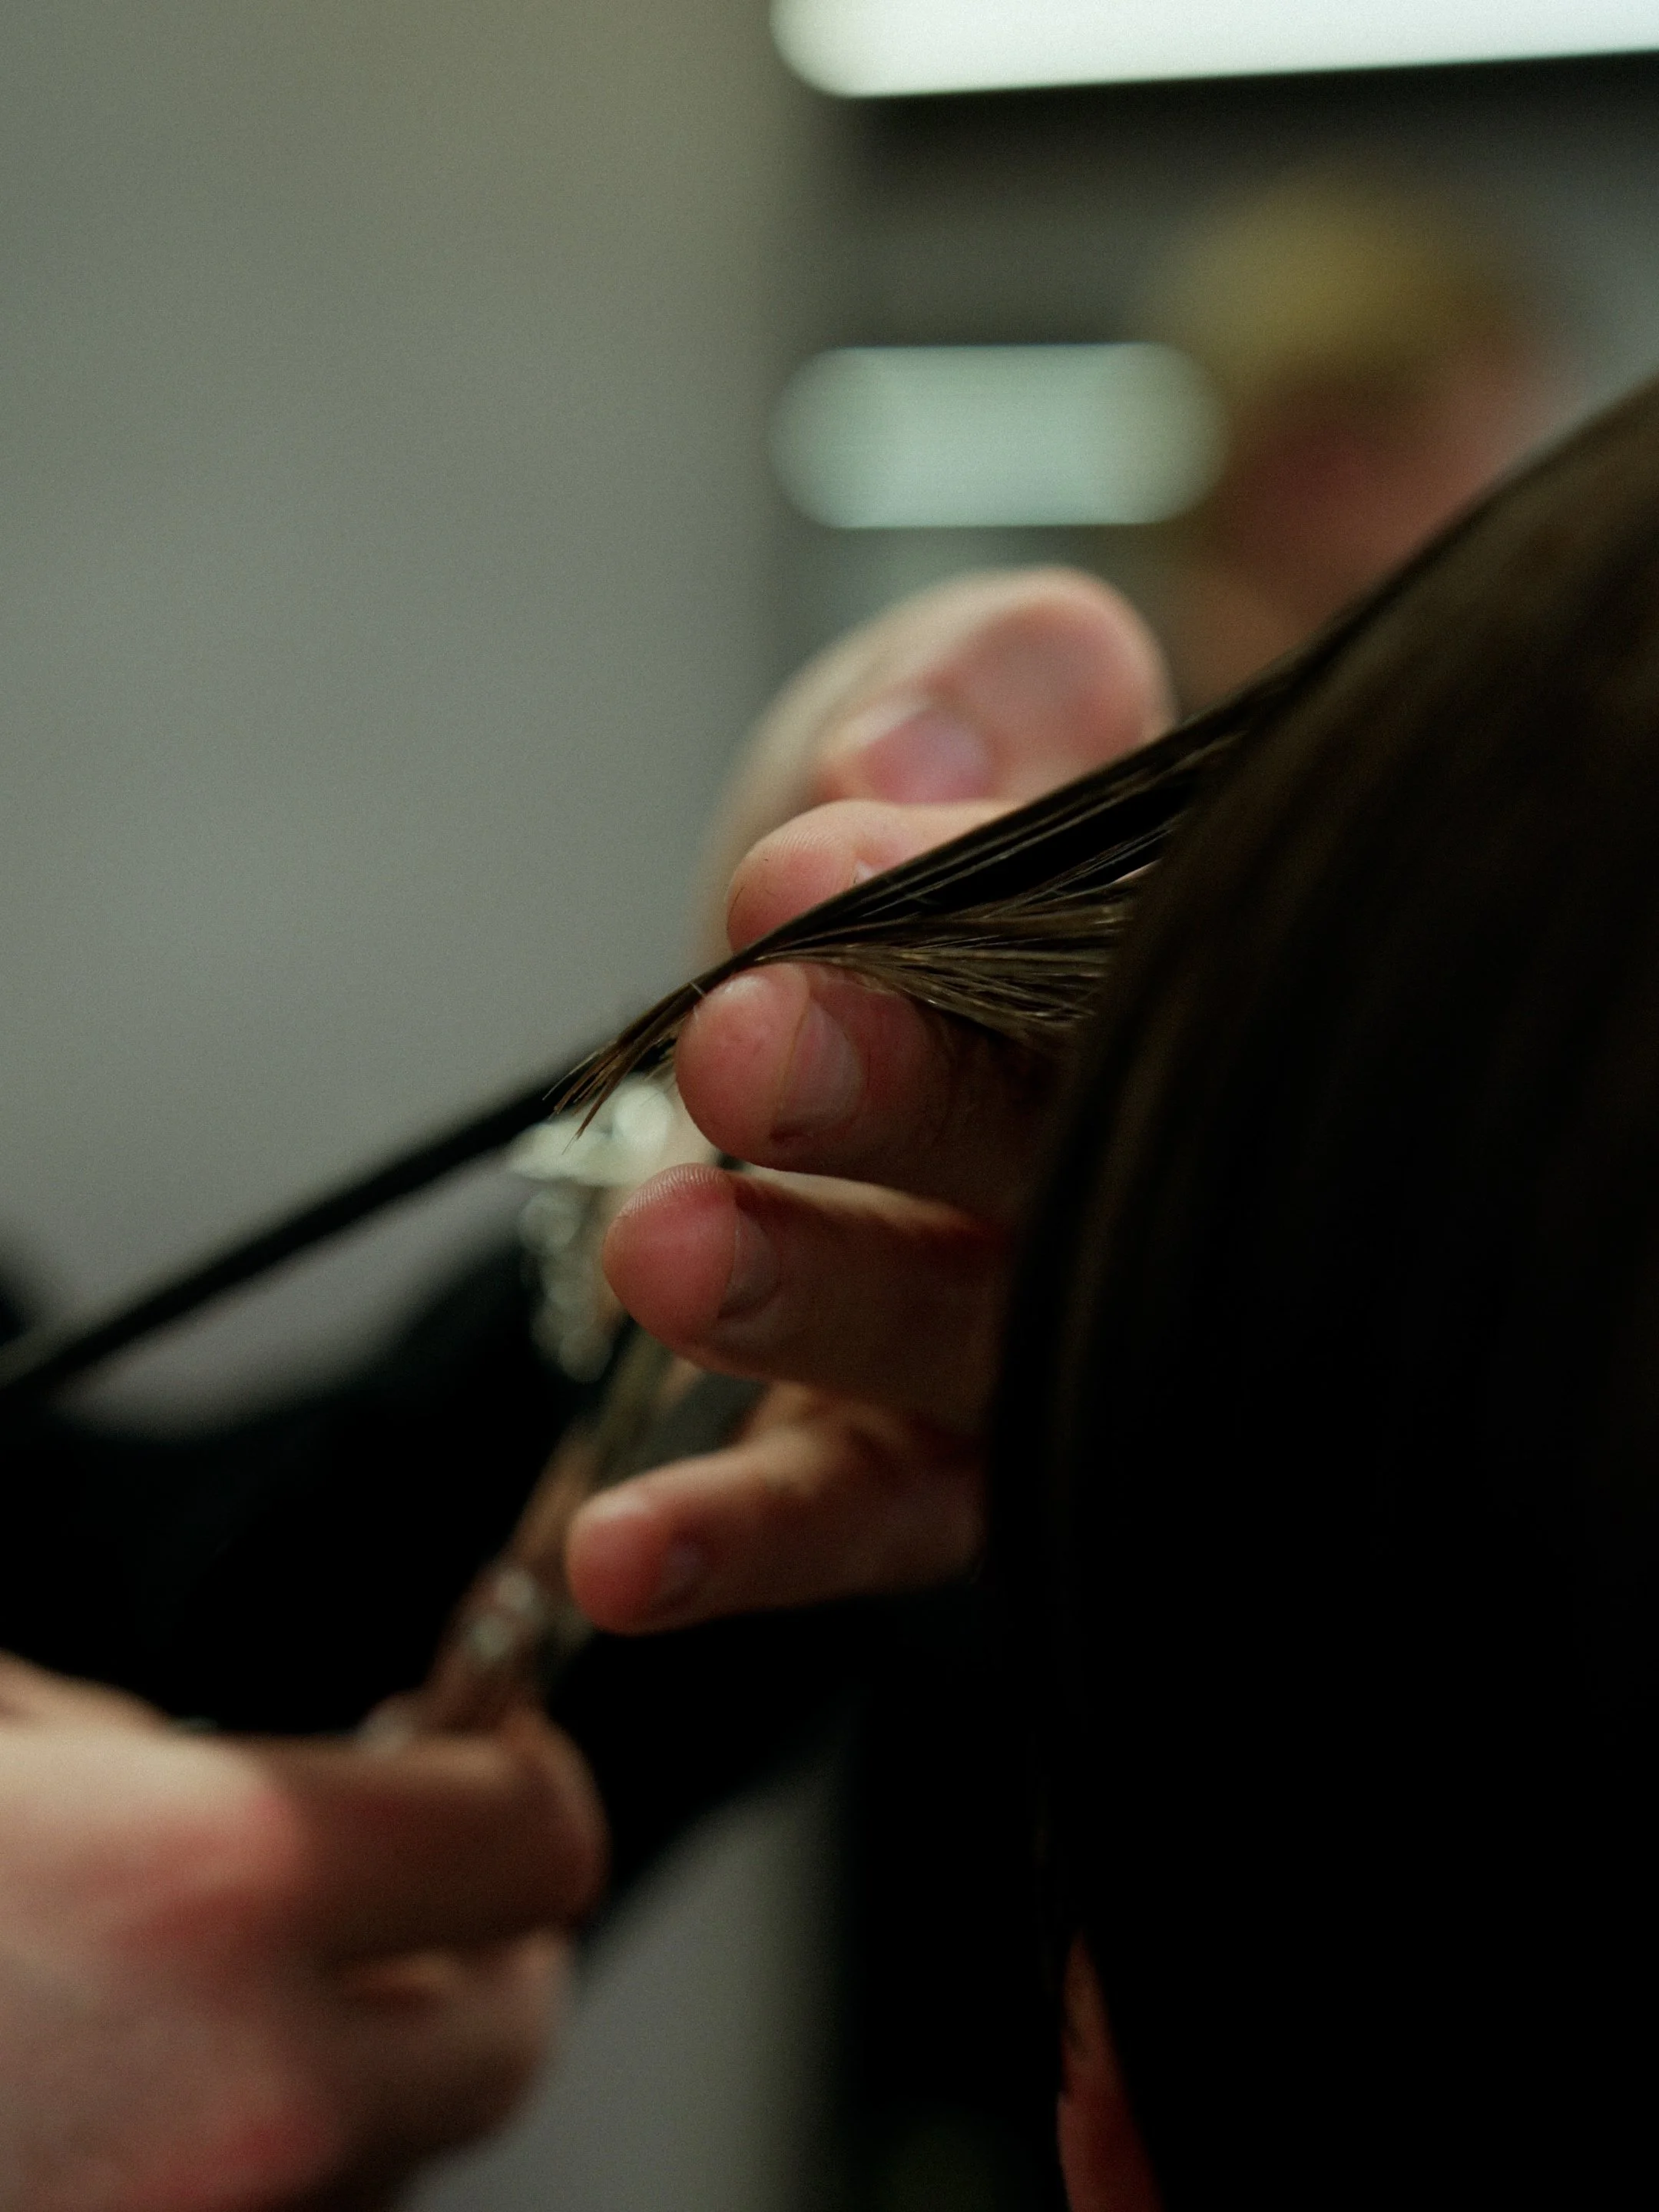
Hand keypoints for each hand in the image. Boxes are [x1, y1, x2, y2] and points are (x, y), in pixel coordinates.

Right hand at [0, 1655, 604, 2211]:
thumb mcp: (1, 1749)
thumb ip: (149, 1753)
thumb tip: (224, 1772)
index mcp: (222, 1886)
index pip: (535, 1837)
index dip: (531, 1781)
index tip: (497, 1754)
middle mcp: (256, 2097)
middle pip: (508, 2041)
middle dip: (484, 1956)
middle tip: (421, 1891)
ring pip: (394, 2154)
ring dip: (362, 2075)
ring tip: (238, 2003)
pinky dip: (270, 2160)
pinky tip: (157, 2105)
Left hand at [565, 569, 1170, 1631]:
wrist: (841, 976)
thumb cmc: (930, 831)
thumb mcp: (967, 700)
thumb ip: (979, 686)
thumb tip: (899, 773)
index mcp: (1168, 977)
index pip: (1110, 951)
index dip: (969, 905)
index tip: (817, 858)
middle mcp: (1124, 1175)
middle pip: (1047, 1160)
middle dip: (893, 1104)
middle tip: (748, 1050)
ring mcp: (1025, 1333)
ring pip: (950, 1345)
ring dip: (810, 1300)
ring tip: (668, 1246)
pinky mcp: (910, 1463)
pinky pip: (848, 1514)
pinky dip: (746, 1536)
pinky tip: (624, 1548)